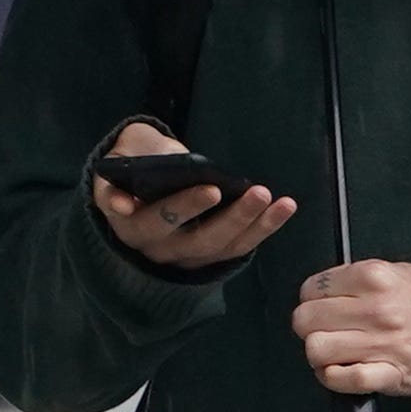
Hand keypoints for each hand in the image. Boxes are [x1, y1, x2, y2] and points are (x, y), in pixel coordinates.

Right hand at [90, 118, 295, 270]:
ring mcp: (184, 255)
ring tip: (274, 198)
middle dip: (226, 217)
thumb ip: (133, 159)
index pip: (144, 219)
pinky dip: (264, 227)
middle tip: (253, 192)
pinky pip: (240, 246)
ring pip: (221, 245)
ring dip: (252, 223)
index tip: (193, 193)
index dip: (166, 209)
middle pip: (193, 239)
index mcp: (127, 222)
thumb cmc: (136, 165)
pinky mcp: (210, 256)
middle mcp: (155, 246)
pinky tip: (284, 206)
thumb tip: (156, 171)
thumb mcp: (126, 155)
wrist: (141, 189)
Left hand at [292, 259, 410, 398]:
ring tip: (338, 353)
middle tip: (329, 331)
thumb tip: (322, 290)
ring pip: (316, 350)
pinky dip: (335, 378)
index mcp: (375, 277)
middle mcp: (378, 309)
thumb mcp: (401, 272)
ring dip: (322, 355)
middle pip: (305, 320)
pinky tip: (343, 372)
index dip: (314, 300)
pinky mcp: (392, 375)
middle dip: (312, 328)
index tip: (328, 308)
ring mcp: (385, 344)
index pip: (310, 289)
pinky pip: (342, 379)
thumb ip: (359, 277)